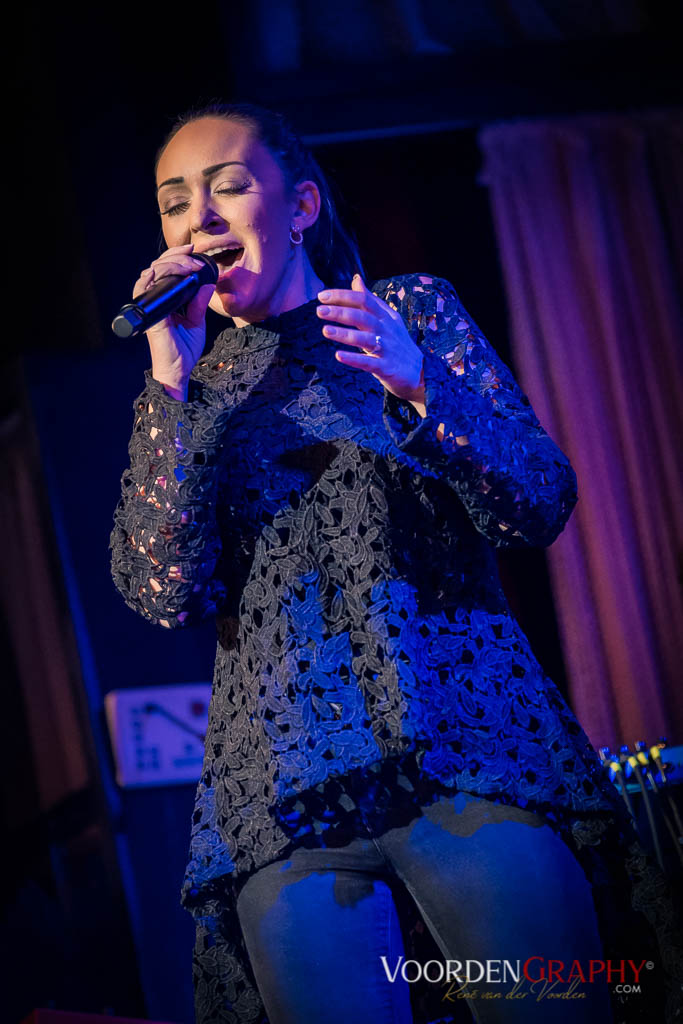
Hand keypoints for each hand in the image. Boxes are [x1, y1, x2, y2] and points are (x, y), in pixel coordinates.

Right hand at [132, 243, 215, 399]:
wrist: (178, 370)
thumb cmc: (184, 349)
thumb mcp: (197, 321)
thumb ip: (199, 303)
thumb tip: (208, 284)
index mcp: (167, 300)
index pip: (167, 270)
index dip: (178, 257)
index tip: (194, 250)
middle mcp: (156, 300)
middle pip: (158, 266)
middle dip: (176, 255)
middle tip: (192, 252)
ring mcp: (151, 306)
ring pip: (151, 272)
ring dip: (170, 264)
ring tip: (188, 265)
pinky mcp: (150, 314)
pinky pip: (142, 289)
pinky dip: (150, 278)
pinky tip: (162, 272)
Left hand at [317, 275, 425, 410]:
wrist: (419, 372)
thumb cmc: (396, 343)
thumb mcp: (387, 318)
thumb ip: (370, 300)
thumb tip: (356, 279)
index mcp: (386, 316)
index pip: (363, 300)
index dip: (343, 296)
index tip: (322, 296)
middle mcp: (387, 330)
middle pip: (363, 317)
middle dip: (341, 312)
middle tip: (320, 310)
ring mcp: (387, 349)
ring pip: (365, 339)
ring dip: (345, 334)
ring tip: (325, 330)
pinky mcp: (386, 368)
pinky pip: (368, 363)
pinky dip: (354, 359)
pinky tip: (338, 355)